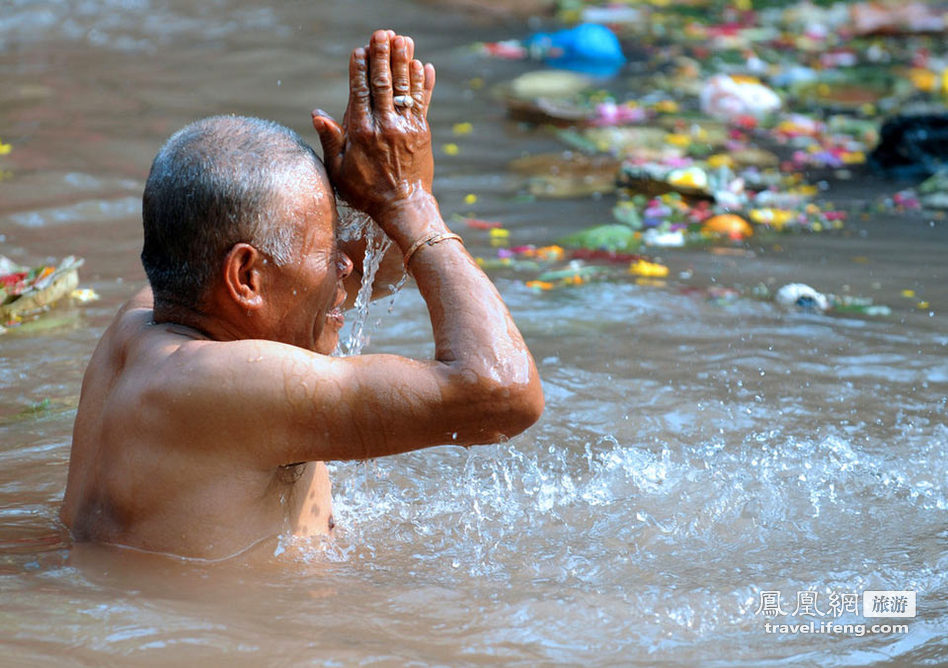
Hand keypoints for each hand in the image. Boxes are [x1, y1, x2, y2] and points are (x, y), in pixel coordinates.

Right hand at [312, 30, 435, 223]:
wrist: (403, 208)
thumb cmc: (366, 192)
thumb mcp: (339, 171)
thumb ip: (330, 140)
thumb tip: (317, 114)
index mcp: (361, 133)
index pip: (359, 92)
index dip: (359, 68)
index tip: (359, 49)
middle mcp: (384, 126)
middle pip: (383, 83)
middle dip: (382, 56)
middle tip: (383, 33)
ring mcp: (406, 128)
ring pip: (404, 88)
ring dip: (404, 61)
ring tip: (403, 39)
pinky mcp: (422, 133)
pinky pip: (422, 102)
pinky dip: (423, 83)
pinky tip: (423, 65)